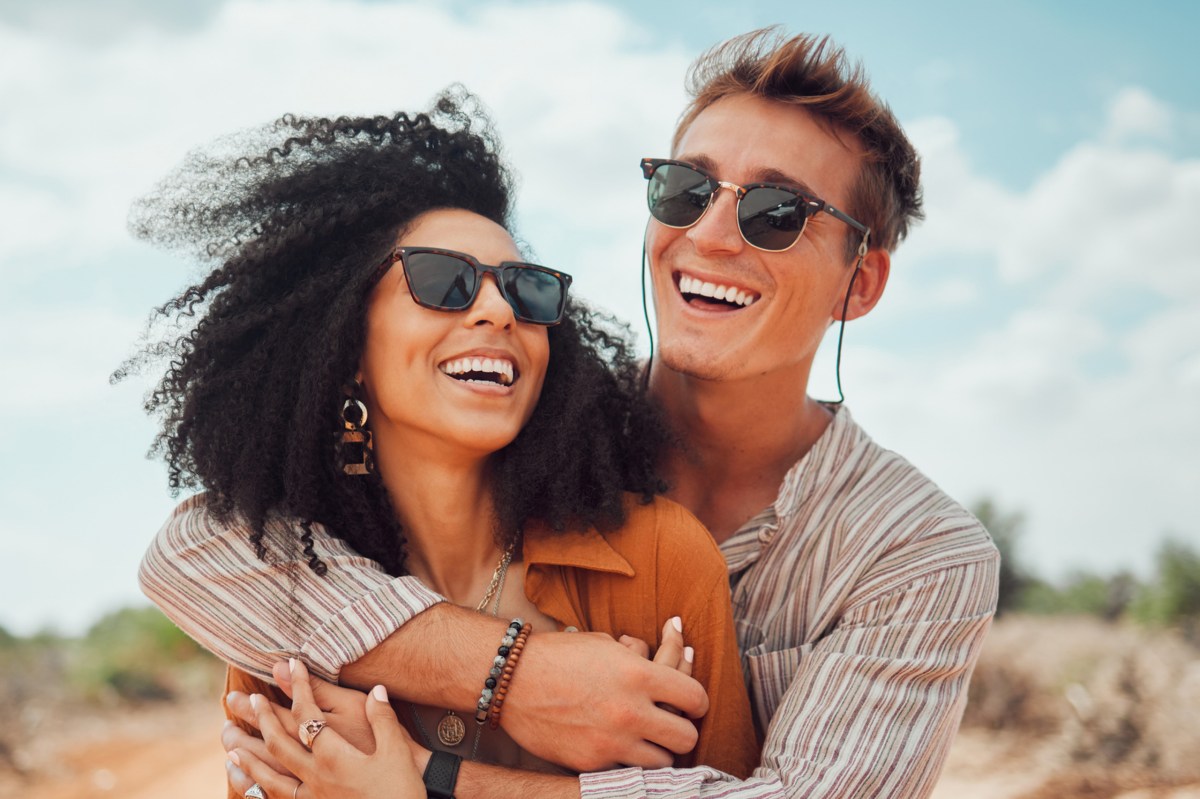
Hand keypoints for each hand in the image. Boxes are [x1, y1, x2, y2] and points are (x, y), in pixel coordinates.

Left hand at [229, 659, 425, 798]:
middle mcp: (315, 775)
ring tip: (231, 745)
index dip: (298, 686)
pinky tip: (248, 784)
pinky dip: (257, 789)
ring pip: (269, 775)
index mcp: (333, 755)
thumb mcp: (396, 749)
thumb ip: (382, 717)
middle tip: (239, 699)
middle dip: (258, 718)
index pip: (307, 714)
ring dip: (248, 757)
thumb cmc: (400, 787)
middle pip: (277, 743)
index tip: (292, 664)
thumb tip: (376, 690)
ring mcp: (310, 796)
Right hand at [503, 617, 707, 770]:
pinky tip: (623, 747)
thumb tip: (665, 652)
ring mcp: (611, 741)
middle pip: (687, 737)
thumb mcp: (606, 644)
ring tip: (650, 739)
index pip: (695, 697)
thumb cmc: (560, 654)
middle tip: (674, 723)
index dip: (697, 700)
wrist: (512, 679)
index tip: (691, 701)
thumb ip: (641, 657)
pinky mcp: (591, 763)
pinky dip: (628, 761)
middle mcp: (630, 711)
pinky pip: (627, 771)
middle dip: (684, 730)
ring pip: (662, 762)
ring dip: (659, 750)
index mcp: (639, 675)